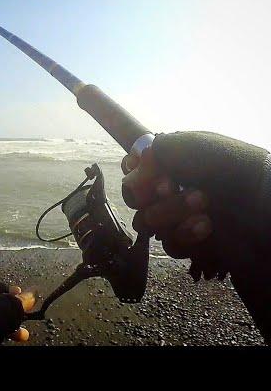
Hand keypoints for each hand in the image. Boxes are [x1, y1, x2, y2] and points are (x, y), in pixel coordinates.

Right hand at [122, 131, 268, 279]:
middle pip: (135, 198)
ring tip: (204, 203)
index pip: (132, 170)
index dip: (136, 172)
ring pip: (148, 222)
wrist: (267, 204)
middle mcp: (172, 190)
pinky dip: (185, 234)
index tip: (149, 169)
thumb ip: (156, 150)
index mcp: (172, 163)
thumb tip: (133, 167)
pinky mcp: (192, 244)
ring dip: (171, 211)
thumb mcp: (193, 146)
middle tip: (172, 186)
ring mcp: (180, 219)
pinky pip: (170, 244)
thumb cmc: (235, 167)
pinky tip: (206, 226)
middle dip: (153, 193)